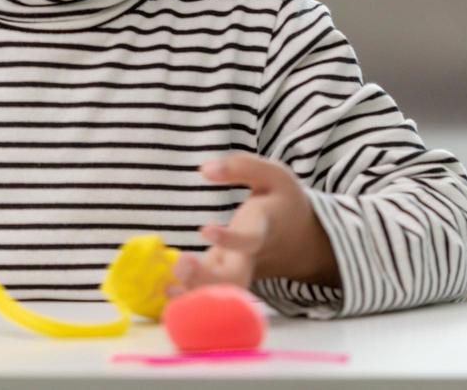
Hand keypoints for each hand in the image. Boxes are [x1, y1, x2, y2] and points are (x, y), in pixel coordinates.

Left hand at [165, 154, 339, 297]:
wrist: (301, 238)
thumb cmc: (281, 202)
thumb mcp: (273, 175)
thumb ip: (241, 167)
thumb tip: (205, 170)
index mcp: (262, 231)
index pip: (249, 238)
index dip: (230, 238)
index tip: (206, 229)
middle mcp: (249, 258)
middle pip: (233, 279)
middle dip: (207, 278)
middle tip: (180, 265)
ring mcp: (235, 272)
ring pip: (219, 294)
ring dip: (194, 295)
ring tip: (168, 289)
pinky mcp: (222, 277)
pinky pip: (208, 294)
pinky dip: (188, 298)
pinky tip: (165, 294)